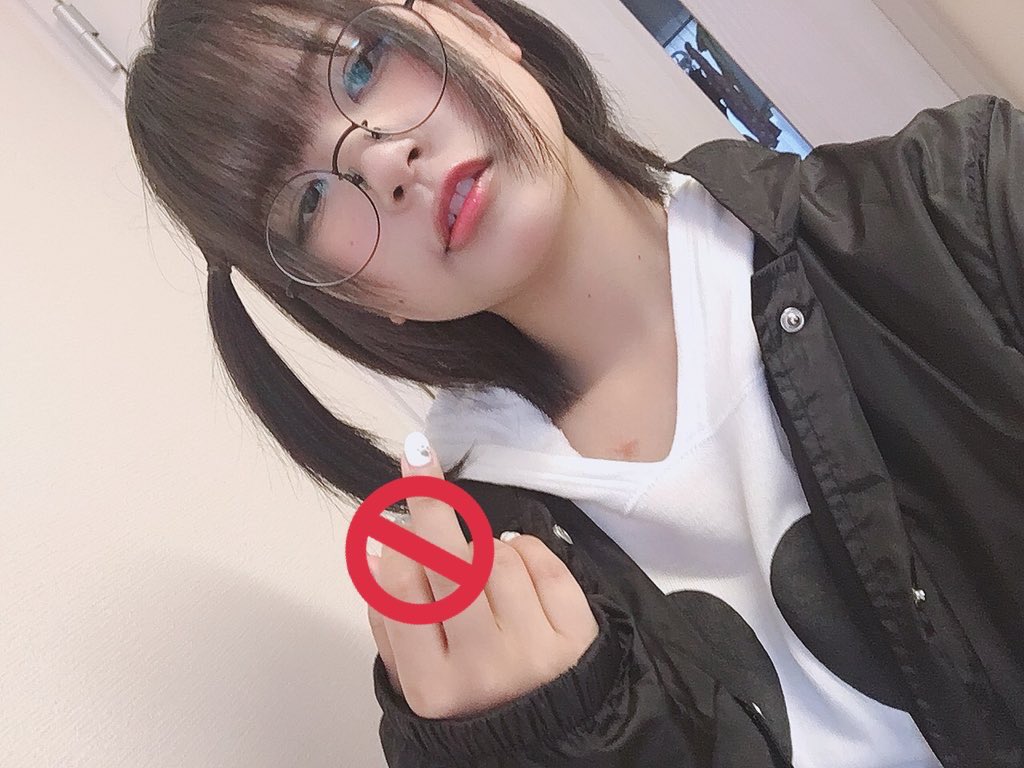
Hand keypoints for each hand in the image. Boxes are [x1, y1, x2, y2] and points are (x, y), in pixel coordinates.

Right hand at [365, 432, 599, 719]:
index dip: (395, 540)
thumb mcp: (414, 678)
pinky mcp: (576, 635)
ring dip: (482, 544)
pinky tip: (515, 565)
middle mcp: (482, 669)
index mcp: (431, 685)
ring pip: (496, 555)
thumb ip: (388, 618)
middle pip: (449, 561)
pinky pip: (542, 560)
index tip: (394, 514)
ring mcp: (535, 651)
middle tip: (420, 462)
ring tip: (481, 567)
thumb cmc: (468, 698)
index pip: (401, 589)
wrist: (542, 740)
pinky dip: (524, 548)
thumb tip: (376, 546)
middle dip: (431, 503)